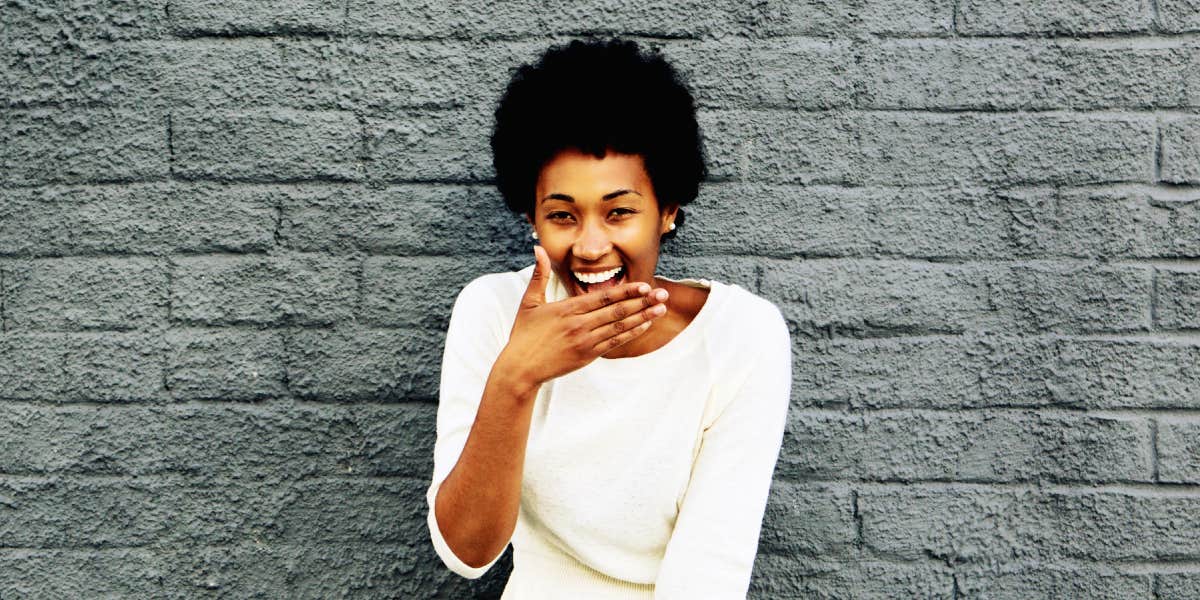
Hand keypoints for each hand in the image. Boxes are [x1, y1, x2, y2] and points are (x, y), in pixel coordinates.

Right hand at [497, 245, 668, 388]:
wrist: (521, 368)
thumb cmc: (524, 334)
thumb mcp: (529, 302)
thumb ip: (539, 274)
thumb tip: (538, 248)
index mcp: (567, 308)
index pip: (603, 297)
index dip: (626, 291)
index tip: (644, 285)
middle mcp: (579, 324)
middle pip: (617, 311)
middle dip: (642, 301)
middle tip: (662, 294)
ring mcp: (585, 341)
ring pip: (619, 327)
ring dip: (642, 316)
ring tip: (661, 308)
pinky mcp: (587, 355)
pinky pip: (614, 342)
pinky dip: (631, 333)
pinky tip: (645, 325)